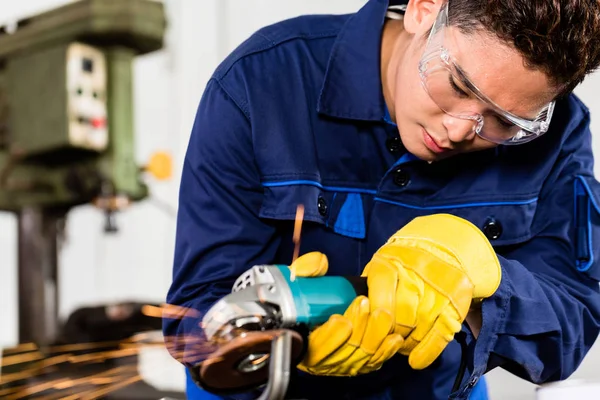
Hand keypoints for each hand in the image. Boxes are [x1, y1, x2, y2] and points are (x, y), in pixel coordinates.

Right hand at [290, 252, 403, 375]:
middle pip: (342, 354)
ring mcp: (340, 365)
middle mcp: (319, 360)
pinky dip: (385, 351)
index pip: (314, 349)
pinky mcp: (358, 365)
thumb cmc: (308, 294)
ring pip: (360, 358)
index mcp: (300, 342)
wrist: (320, 308)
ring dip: (374, 337)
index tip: (342, 319)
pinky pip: (374, 362)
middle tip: (366, 306)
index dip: (329, 337)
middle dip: (358, 330)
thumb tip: (320, 262)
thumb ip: (306, 268)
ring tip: (383, 315)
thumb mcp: (301, 275)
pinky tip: (394, 337)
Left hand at [362, 214, 501, 369]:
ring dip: (407, 343)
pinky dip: (427, 352)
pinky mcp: (456, 305)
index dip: (376, 320)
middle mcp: (416, 276)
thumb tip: (353, 315)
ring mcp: (439, 291)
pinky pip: (440, 336)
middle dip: (391, 334)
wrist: (444, 248)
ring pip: (419, 330)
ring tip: (400, 344)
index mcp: (390, 263)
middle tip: (386, 339)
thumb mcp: (381, 263)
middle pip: (400, 318)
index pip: (380, 301)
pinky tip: (416, 360)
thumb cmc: (403, 262)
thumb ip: (367, 286)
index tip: (371, 328)